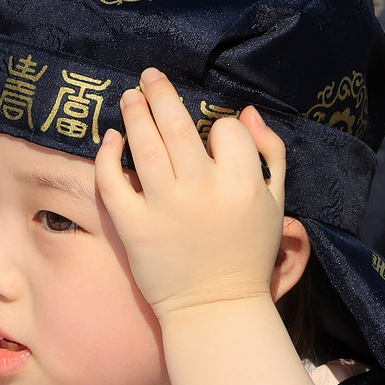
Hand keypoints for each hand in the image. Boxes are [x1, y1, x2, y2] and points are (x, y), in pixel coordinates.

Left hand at [94, 68, 288, 318]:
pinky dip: (109, 155)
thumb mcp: (275, 204)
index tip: (212, 138)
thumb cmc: (247, 254)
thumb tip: (246, 112)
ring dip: (134, 113)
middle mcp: (202, 190)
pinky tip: (111, 139)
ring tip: (130, 96)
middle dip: (161, 93)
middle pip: (177, 126)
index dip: (219, 127)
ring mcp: (164, 208)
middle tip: (149, 76)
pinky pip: (113, 182)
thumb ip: (270, 154)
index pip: (225, 130)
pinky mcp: (134, 226)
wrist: (215, 307)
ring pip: (144, 145)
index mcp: (242, 184)